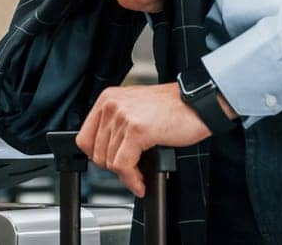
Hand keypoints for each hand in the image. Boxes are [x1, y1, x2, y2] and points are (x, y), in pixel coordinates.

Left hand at [76, 83, 211, 196]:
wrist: (198, 104)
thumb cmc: (173, 108)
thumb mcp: (135, 110)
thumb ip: (117, 126)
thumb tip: (106, 154)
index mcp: (108, 98)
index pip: (84, 138)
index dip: (98, 157)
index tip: (111, 164)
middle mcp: (112, 105)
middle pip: (95, 153)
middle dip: (114, 168)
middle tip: (130, 171)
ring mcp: (123, 116)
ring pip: (109, 162)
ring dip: (126, 176)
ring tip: (139, 176)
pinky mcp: (136, 130)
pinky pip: (123, 166)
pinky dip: (131, 180)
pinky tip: (141, 182)